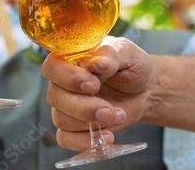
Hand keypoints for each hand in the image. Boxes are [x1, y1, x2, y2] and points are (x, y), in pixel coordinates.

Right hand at [42, 36, 153, 150]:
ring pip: (61, 119)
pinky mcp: (73, 127)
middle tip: (108, 109)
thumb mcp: (127, 53)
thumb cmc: (131, 67)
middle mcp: (62, 83)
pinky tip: (107, 136)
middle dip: (84, 107)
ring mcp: (65, 106)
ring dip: (90, 123)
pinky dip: (86, 140)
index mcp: (70, 59)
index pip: (52, 67)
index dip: (68, 78)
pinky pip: (65, 138)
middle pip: (55, 97)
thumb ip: (110, 56)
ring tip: (117, 115)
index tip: (93, 85)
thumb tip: (96, 63)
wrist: (142, 91)